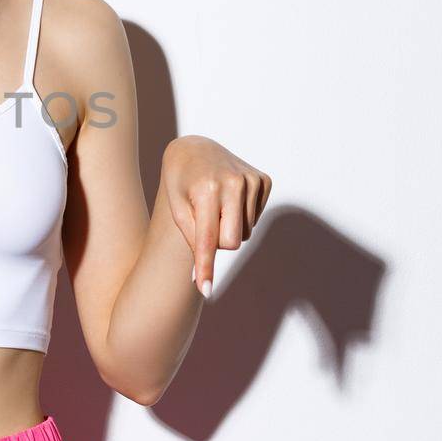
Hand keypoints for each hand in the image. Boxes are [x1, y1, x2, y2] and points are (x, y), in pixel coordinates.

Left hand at [161, 135, 271, 298]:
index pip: (208, 239)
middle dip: (217, 241)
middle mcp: (233, 182)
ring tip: (216, 204)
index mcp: (207, 190)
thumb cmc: (181, 184)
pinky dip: (241, 216)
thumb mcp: (178, 209)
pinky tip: (230, 198)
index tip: (206, 290)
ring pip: (245, 233)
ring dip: (229, 227)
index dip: (206, 266)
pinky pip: (255, 219)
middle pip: (231, 242)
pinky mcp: (264, 180)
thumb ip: (193, 240)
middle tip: (204, 220)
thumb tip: (202, 281)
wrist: (195, 150)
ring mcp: (252, 180)